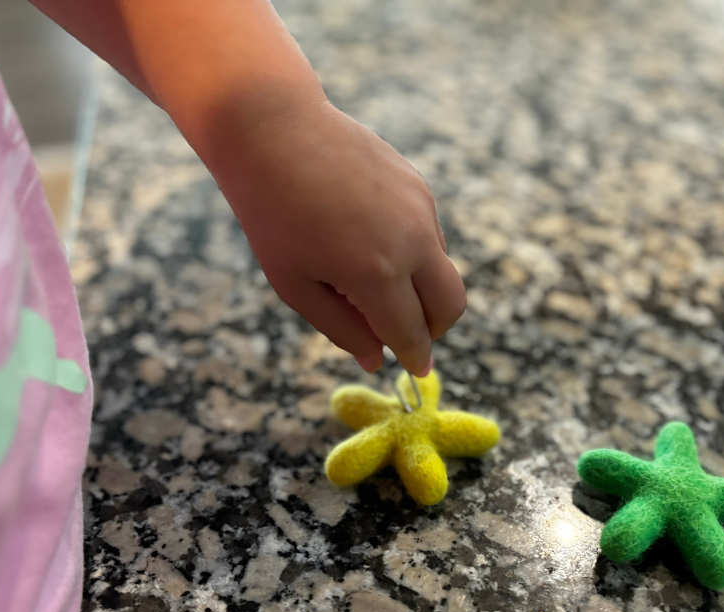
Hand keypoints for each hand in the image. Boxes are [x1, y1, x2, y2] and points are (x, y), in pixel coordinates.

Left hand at [213, 99, 465, 375]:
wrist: (274, 128)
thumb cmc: (272, 214)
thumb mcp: (295, 286)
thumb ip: (342, 329)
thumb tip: (376, 360)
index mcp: (377, 274)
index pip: (412, 333)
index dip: (414, 358)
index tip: (414, 371)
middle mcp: (412, 242)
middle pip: (451, 306)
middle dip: (433, 331)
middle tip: (403, 335)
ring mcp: (421, 209)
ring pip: (443, 270)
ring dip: (421, 291)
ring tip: (370, 281)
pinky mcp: (419, 186)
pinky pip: (430, 236)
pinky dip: (414, 255)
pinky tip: (369, 240)